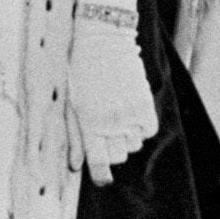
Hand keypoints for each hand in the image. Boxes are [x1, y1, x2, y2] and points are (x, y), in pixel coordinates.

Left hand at [70, 15, 158, 182]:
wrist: (103, 40)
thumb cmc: (81, 72)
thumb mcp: (71, 105)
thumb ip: (74, 137)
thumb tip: (75, 166)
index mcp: (89, 124)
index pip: (100, 163)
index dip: (101, 176)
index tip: (103, 178)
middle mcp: (111, 123)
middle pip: (118, 156)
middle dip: (111, 150)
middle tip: (105, 133)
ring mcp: (130, 114)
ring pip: (133, 145)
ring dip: (126, 138)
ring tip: (116, 118)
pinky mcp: (145, 104)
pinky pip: (148, 131)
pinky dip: (140, 128)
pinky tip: (130, 115)